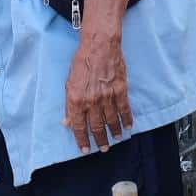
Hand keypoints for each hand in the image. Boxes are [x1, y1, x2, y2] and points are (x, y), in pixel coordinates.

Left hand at [63, 31, 133, 153]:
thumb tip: (67, 123)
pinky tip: (128, 126)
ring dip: (113, 132)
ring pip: (111, 121)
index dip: (82, 140)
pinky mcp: (121, 91)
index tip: (85, 149)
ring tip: (115, 139)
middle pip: (96, 127)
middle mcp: (91, 101)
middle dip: (99, 140)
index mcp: (76, 100)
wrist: (99, 46)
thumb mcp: (68, 83)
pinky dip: (126, 119)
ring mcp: (107, 97)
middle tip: (103, 148)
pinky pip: (124, 109)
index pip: (78, 126)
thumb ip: (69, 104)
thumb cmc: (82, 61)